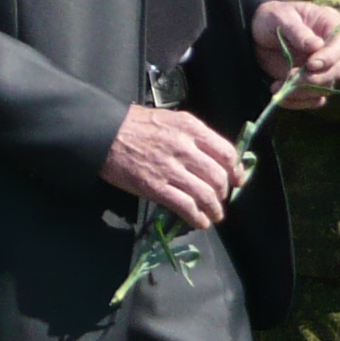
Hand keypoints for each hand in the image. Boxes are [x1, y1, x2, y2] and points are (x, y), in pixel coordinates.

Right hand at [99, 103, 244, 232]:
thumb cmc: (134, 124)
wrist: (103, 134)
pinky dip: (197, 217)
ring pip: (206, 195)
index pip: (226, 152)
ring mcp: (170, 169)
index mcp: (190, 128)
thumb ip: (192, 135)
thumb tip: (212, 156)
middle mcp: (184, 147)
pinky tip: (199, 221)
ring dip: (214, 209)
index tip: (236, 180)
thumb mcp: (169, 119)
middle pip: (218, 177)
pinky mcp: (155, 187)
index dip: (235, 170)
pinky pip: (185, 206)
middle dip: (223, 193)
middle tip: (219, 199)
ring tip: (214, 215)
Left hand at [252, 0, 339, 110]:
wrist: (255, 31)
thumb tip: (317, 46)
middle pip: (337, 70)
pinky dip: (299, 102)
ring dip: (303, 92)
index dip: (330, 57)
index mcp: (330, 25)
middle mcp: (331, 49)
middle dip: (316, 78)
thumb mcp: (281, 17)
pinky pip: (313, 99)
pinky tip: (281, 96)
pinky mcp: (310, 82)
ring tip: (277, 86)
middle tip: (291, 77)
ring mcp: (322, 67)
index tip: (311, 64)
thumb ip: (298, 31)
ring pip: (325, 87)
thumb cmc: (272, 17)